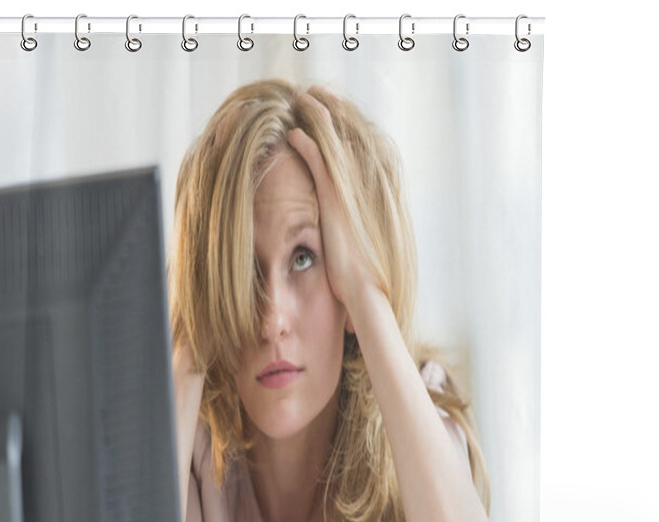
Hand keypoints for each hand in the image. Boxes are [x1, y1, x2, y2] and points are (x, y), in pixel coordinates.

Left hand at [286, 101, 381, 315]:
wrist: (364, 290)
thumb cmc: (357, 280)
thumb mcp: (353, 251)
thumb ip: (348, 235)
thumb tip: (346, 238)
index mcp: (364, 196)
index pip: (356, 151)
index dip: (344, 130)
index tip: (332, 114)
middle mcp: (360, 190)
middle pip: (348, 138)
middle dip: (334, 112)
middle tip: (318, 94)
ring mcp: (348, 194)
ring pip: (334, 144)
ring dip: (319, 120)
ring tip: (305, 100)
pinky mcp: (334, 200)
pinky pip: (319, 164)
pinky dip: (307, 147)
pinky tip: (293, 135)